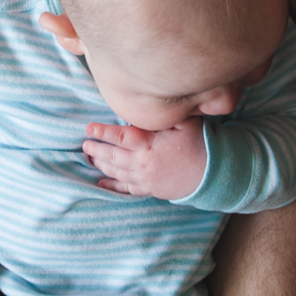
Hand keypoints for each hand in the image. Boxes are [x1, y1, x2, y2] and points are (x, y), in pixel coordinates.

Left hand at [83, 119, 207, 199]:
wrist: (212, 173)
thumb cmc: (198, 143)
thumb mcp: (184, 122)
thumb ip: (162, 116)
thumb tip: (145, 106)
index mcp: (150, 145)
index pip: (121, 137)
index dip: (103, 132)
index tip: (89, 128)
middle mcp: (144, 164)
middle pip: (114, 157)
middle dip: (97, 150)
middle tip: (84, 145)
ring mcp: (146, 179)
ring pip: (118, 172)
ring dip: (102, 165)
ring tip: (89, 158)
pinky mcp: (150, 189)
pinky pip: (127, 189)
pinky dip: (113, 186)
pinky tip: (101, 183)